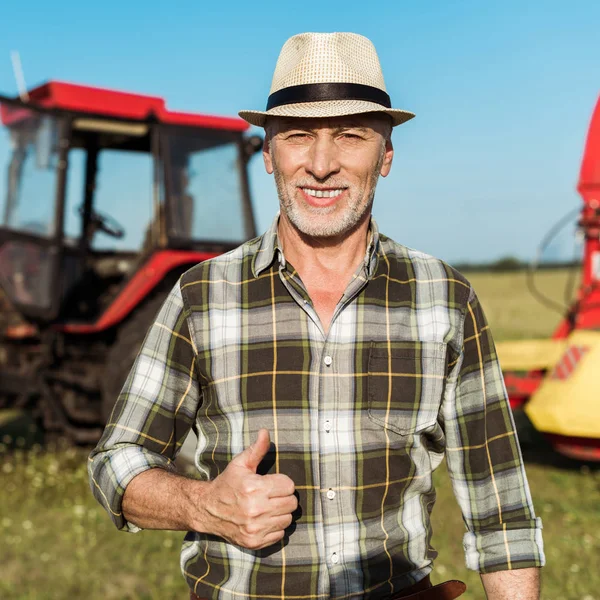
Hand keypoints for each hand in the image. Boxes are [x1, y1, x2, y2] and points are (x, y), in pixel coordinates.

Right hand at [199, 429, 297, 549]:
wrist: (208, 510)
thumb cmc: (227, 483)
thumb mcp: (240, 463)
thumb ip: (256, 449)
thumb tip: (265, 432)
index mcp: (254, 488)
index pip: (289, 485)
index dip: (282, 482)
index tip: (272, 483)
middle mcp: (255, 510)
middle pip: (291, 503)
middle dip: (284, 497)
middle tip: (272, 495)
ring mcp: (255, 528)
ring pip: (288, 519)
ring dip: (281, 512)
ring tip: (268, 507)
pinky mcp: (255, 542)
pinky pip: (280, 534)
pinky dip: (275, 527)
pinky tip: (264, 519)